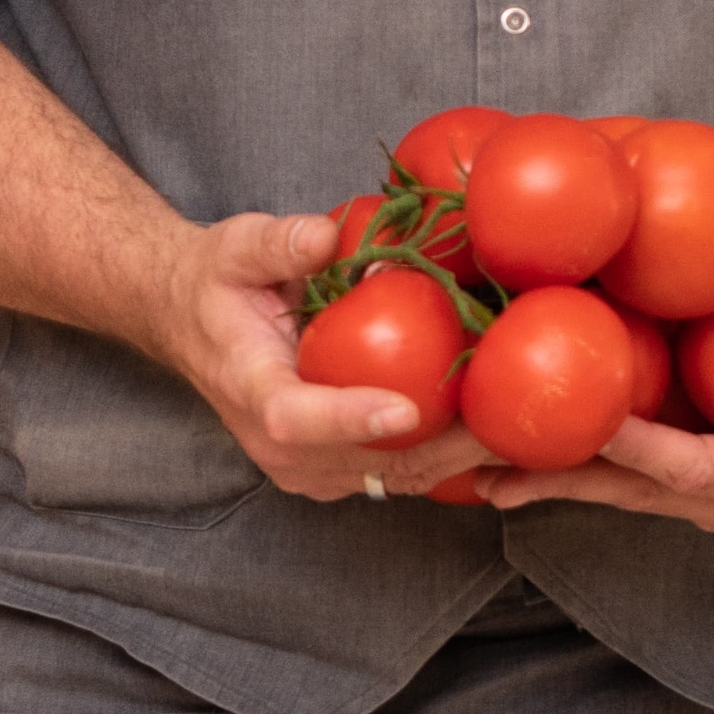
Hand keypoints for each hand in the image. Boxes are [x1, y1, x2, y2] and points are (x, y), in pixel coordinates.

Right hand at [158, 205, 500, 501]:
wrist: (195, 323)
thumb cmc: (219, 283)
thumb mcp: (235, 248)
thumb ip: (276, 243)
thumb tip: (325, 236)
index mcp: (250, 387)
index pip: (295, 417)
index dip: (350, 418)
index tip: (404, 410)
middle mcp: (277, 444)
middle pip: (364, 461)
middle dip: (439, 445)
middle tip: (507, 415)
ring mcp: (306, 466)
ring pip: (391, 478)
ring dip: (456, 457)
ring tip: (518, 424)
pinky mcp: (332, 469)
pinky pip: (396, 473)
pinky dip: (446, 455)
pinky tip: (494, 426)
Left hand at [440, 326, 713, 537]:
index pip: (694, 469)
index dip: (639, 450)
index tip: (586, 421)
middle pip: (637, 492)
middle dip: (568, 481)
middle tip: (493, 471)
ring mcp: (708, 493)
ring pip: (620, 488)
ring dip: (553, 479)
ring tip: (478, 473)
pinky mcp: (690, 472)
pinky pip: (624, 471)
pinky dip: (573, 459)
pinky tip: (515, 451)